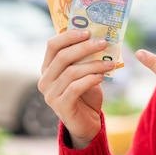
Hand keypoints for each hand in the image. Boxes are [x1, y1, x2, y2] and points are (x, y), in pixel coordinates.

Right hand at [38, 29, 114, 147]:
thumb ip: (86, 58)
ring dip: (94, 64)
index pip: (52, 45)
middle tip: (103, 43)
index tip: (88, 31)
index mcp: (48, 68)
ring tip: (110, 62)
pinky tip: (102, 77)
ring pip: (72, 72)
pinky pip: (76, 87)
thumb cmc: (86, 93)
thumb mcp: (85, 72)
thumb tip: (100, 37)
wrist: (87, 123)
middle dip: (85, 47)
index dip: (69, 36)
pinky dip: (91, 79)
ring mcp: (50, 94)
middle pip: (63, 56)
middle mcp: (45, 80)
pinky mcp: (61, 106)